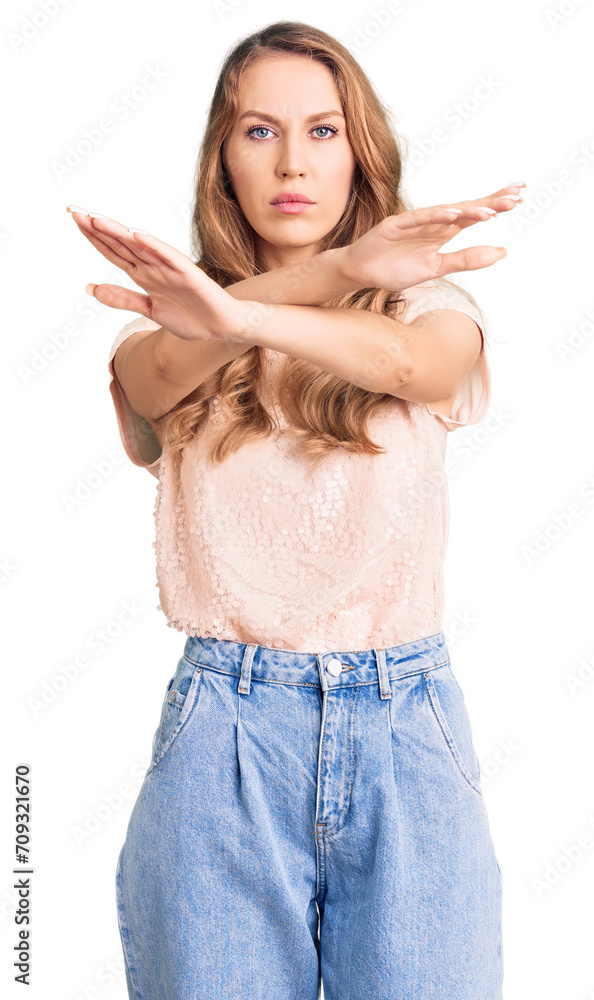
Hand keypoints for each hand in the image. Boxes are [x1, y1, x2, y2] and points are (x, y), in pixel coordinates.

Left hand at [66, 207, 252, 342]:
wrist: (221, 327)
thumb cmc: (190, 317)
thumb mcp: (148, 310)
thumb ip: (121, 298)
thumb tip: (90, 288)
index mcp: (143, 274)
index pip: (113, 251)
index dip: (93, 236)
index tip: (74, 219)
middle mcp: (153, 266)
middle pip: (121, 244)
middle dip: (97, 228)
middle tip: (73, 210)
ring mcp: (170, 268)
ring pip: (139, 247)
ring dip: (118, 233)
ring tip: (96, 219)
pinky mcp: (188, 273)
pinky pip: (168, 257)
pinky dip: (152, 246)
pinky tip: (136, 235)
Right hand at [337, 182, 525, 291]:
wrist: (361, 272)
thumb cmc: (396, 269)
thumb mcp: (436, 268)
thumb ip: (466, 260)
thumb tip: (502, 251)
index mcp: (443, 231)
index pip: (474, 215)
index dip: (495, 205)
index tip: (519, 198)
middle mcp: (432, 222)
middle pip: (465, 208)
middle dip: (489, 201)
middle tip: (516, 194)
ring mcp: (413, 222)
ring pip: (445, 213)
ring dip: (467, 210)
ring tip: (490, 209)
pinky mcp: (394, 226)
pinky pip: (418, 219)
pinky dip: (434, 216)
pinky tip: (452, 214)